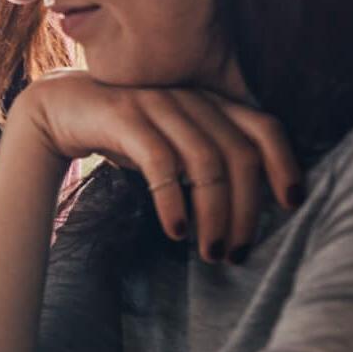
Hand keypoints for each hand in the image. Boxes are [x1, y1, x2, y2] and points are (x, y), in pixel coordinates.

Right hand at [13, 71, 302, 263]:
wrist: (60, 108)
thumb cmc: (126, 135)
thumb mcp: (176, 142)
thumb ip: (210, 158)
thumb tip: (248, 209)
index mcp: (211, 102)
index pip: (264, 127)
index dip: (286, 163)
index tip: (292, 205)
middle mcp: (191, 98)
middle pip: (239, 155)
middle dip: (246, 210)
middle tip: (237, 252)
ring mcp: (159, 104)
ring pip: (205, 161)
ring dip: (214, 214)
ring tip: (209, 253)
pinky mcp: (125, 117)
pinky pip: (160, 161)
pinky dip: (173, 199)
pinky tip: (174, 230)